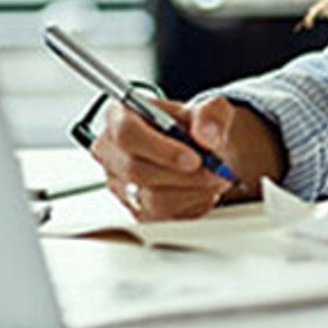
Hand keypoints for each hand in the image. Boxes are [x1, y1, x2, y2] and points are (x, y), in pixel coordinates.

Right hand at [90, 95, 285, 219]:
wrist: (200, 151)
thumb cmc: (195, 127)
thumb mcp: (210, 109)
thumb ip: (211, 115)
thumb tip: (207, 135)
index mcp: (119, 116)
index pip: (126, 134)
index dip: (160, 148)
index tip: (194, 158)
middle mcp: (112, 152)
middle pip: (137, 171)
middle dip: (184, 174)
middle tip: (214, 170)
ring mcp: (120, 185)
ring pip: (152, 200)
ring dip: (192, 191)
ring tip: (214, 178)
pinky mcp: (136, 211)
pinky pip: (163, 218)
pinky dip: (192, 206)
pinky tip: (204, 191)